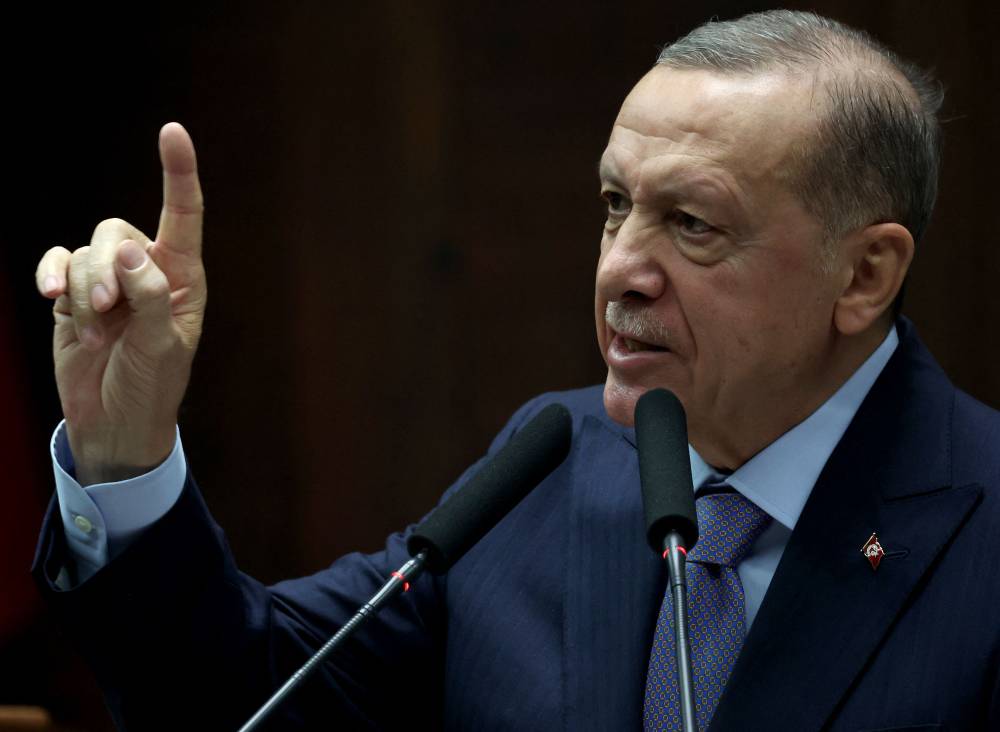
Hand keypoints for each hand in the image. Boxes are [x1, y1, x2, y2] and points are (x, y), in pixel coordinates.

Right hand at [35, 123, 205, 484]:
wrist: (113, 422)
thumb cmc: (151, 387)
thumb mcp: (161, 347)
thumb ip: (150, 296)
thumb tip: (128, 249)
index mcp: (183, 278)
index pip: (184, 216)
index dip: (178, 172)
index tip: (172, 130)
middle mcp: (147, 271)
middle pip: (115, 231)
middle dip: (103, 270)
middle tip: (107, 312)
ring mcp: (108, 282)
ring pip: (83, 252)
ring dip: (82, 291)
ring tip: (95, 332)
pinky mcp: (73, 296)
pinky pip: (57, 264)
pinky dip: (52, 278)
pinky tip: (50, 300)